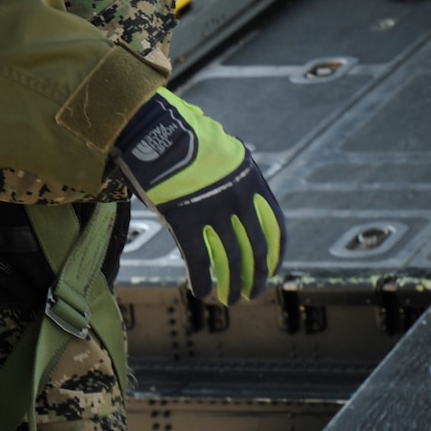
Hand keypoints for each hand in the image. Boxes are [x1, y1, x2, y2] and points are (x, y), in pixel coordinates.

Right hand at [113, 88, 285, 304]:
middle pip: (256, 248)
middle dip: (256, 276)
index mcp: (251, 180)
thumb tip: (234, 197)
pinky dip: (201, 279)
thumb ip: (231, 178)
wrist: (154, 129)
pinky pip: (199, 260)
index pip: (275, 226)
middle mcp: (238, 198)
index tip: (271, 270)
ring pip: (231, 260)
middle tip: (252, 294)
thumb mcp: (220, 151)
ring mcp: (213, 210)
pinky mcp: (186, 221)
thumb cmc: (182, 138)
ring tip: (229, 300)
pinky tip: (200, 291)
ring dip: (232, 285)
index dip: (275, 254)